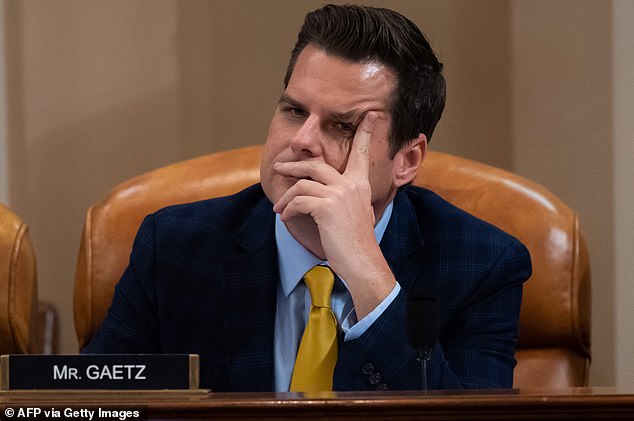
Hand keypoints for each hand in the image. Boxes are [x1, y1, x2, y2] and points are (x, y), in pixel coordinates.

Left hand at [272, 112, 395, 318]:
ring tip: (279, 208)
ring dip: (286, 197)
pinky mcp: (326, 207)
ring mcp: (339, 195)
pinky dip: (289, 209)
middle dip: (294, 166)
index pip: (362, 152)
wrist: (361, 261)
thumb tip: (317, 190)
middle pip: (315, 164)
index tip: (371, 114)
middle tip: (280, 167)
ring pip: (302, 184)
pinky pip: (299, 201)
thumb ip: (342, 196)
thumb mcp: (354, 212)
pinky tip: (286, 218)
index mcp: (360, 184)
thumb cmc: (355, 241)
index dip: (365, 131)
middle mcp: (351, 185)